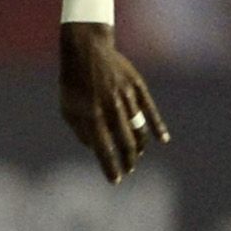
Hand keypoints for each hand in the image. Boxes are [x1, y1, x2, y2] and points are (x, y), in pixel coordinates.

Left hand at [59, 23, 169, 182]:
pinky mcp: (137, 86)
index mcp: (91, 115)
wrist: (86, 49)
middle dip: (128, 161)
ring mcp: (126, 96)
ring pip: (139, 129)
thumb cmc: (73, 82)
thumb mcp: (67, 108)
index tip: (116, 180)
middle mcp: (111, 108)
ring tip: (135, 155)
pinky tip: (162, 140)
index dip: (111, 168)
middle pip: (126, 143)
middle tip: (129, 170)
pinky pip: (151, 110)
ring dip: (139, 147)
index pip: (104, 149)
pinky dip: (158, 126)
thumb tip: (95, 149)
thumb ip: (80, 131)